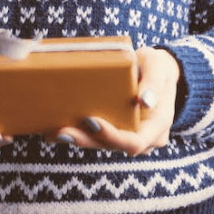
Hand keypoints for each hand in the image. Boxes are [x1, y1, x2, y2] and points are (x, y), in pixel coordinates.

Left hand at [54, 47, 180, 155]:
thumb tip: (145, 101)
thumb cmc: (157, 68)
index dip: (112, 136)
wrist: (156, 73)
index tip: (92, 121)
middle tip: (62, 131)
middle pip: (112, 146)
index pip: (134, 142)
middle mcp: (142, 138)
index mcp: (157, 127)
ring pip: (100, 143)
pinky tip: (54, 130)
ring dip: (78, 138)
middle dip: (86, 139)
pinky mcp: (114, 130)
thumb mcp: (159, 67)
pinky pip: (95, 136)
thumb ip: (154, 83)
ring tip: (54, 132)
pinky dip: (77, 132)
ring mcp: (127, 136)